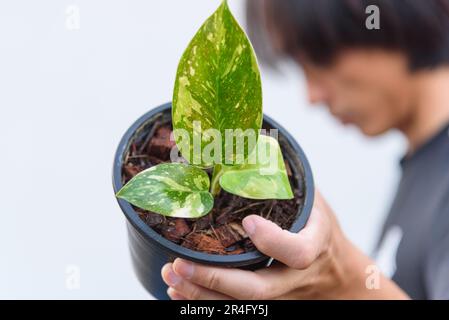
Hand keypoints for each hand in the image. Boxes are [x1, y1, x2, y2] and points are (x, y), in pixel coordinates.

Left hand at [161, 190, 407, 299]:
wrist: (335, 273)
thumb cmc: (319, 228)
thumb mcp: (313, 200)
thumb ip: (286, 180)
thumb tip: (251, 140)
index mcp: (313, 245)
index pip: (297, 252)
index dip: (273, 241)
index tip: (249, 222)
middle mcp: (293, 275)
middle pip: (256, 289)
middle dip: (215, 278)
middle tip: (180, 262)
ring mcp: (278, 292)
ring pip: (240, 303)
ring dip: (201, 293)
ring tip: (170, 274)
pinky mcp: (265, 299)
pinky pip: (233, 306)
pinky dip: (203, 300)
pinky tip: (178, 291)